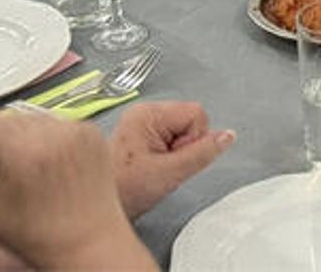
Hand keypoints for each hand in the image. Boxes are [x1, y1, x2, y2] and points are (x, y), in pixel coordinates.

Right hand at [0, 110, 152, 270]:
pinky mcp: (91, 131)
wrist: (86, 241)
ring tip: (35, 177)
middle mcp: (52, 133)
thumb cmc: (35, 234)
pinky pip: (57, 123)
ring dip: (26, 142)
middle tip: (12, 179)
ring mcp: (76, 129)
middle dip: (1, 145)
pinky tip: (54, 171)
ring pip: (31, 119)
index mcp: (22, 152)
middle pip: (6, 118)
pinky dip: (51, 142)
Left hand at [112, 100, 234, 218]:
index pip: (196, 114)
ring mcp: (139, 124)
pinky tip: (148, 169)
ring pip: (181, 131)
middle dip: (184, 146)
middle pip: (189, 120)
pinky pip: (169, 139)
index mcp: (147, 114)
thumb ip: (202, 152)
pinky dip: (166, 156)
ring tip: (152, 169)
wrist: (93, 208)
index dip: (193, 140)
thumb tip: (227, 136)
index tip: (173, 159)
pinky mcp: (138, 135)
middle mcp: (142, 113)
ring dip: (175, 153)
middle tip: (161, 167)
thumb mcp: (169, 173)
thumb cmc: (121, 191)